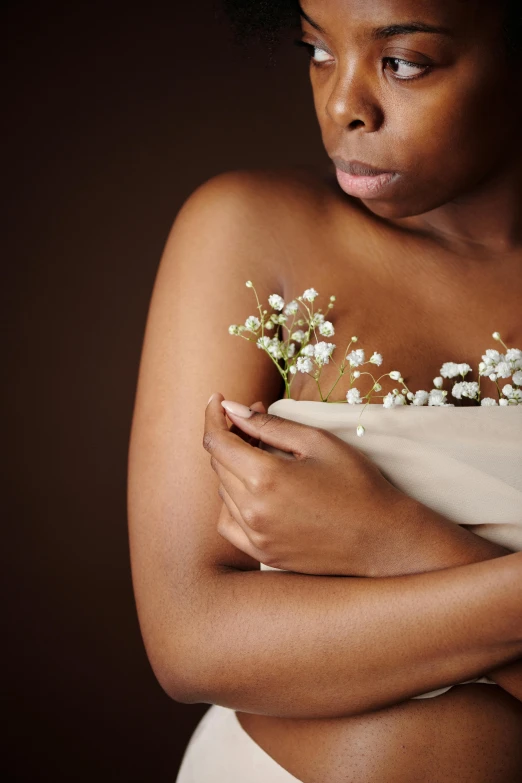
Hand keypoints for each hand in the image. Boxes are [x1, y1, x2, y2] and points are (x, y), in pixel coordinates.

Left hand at [204, 393, 414, 575]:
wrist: (384, 538)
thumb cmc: (357, 484)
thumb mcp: (317, 441)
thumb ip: (268, 424)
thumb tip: (231, 408)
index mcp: (266, 478)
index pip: (217, 441)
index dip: (213, 415)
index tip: (217, 400)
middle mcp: (253, 511)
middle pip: (219, 464)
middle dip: (231, 437)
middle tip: (255, 424)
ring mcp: (257, 536)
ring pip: (223, 492)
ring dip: (234, 469)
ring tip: (264, 456)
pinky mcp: (264, 554)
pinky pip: (229, 524)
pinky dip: (233, 503)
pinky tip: (255, 493)